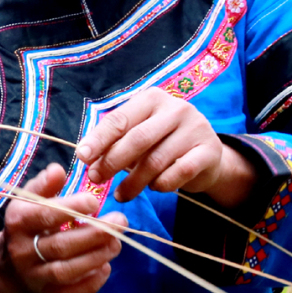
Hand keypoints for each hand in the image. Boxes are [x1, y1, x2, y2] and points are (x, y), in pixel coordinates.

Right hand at [0, 164, 120, 292]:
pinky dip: (91, 283)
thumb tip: (58, 169)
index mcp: (18, 222)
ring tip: (117, 243)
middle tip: (121, 221)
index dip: (72, 208)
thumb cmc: (29, 224)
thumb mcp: (29, 200)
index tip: (96, 201)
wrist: (9, 264)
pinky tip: (106, 267)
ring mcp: (33, 276)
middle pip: (61, 245)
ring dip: (96, 257)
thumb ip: (44, 185)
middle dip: (95, 234)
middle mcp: (22, 251)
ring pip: (66, 270)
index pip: (45, 215)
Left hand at [74, 89, 256, 208]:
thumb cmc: (162, 143)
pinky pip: (178, 173)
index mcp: (152, 99)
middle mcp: (176, 108)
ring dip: (134, 181)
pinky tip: (153, 188)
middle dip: (112, 162)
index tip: (82, 157)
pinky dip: (161, 185)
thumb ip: (116, 142)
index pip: (120, 119)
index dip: (99, 139)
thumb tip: (86, 157)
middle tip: (97, 179)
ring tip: (122, 194)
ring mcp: (195, 128)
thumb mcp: (139, 135)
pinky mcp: (209, 151)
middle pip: (137, 139)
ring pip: (156, 160)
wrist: (206, 155)